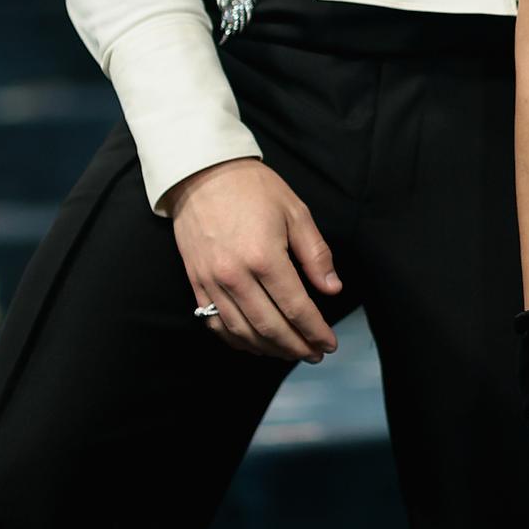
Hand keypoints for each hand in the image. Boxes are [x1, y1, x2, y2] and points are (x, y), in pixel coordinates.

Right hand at [171, 157, 342, 363]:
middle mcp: (235, 276)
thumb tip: (332, 289)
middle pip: (269, 327)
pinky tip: (255, 344)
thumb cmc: (253, 188)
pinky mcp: (196, 283)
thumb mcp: (295, 212)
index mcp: (264, 257)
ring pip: (242, 331)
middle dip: (296, 346)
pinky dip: (237, 340)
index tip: (329, 343)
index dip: (315, 330)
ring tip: (290, 353)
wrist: (202, 173)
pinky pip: (215, 323)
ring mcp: (212, 282)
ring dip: (269, 349)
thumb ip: (316, 254)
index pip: (295, 308)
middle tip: (314, 354)